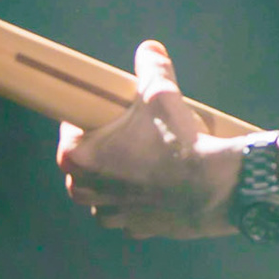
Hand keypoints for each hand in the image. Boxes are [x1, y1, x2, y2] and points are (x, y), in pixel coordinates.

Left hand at [56, 41, 242, 238]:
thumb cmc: (178, 141)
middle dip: (90, 159)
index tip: (94, 118)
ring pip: (99, 203)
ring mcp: (117, 214)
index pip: (66, 141)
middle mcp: (94, 191)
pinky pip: (127, 218)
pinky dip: (133, 207)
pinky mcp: (140, 228)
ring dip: (107, 187)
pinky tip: (149, 192)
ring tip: (128, 168)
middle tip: (111, 141)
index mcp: (85, 159)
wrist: (213, 187)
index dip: (77, 128)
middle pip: (78, 176)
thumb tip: (149, 49)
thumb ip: (151, 67)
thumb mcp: (162, 94)